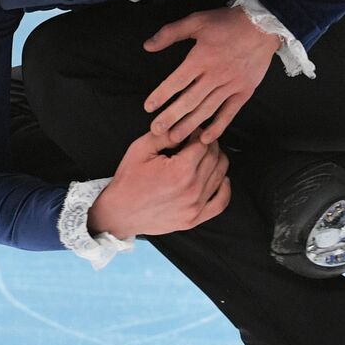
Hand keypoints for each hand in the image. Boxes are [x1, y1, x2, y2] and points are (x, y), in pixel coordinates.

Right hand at [87, 129, 230, 237]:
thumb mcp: (141, 149)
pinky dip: (225, 188)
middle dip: (208, 144)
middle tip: (197, 140)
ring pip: (221, 175)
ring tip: (205, 155)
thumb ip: (166, 134)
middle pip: (214, 157)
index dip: (198, 132)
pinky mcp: (195, 219)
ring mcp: (195, 206)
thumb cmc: (129, 180)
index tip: (191, 131)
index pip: (203, 143)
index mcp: (180, 170)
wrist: (120, 213)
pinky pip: (221, 202)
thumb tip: (186, 126)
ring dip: (217, 161)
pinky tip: (221, 178)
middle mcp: (192, 189)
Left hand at [142, 6, 279, 144]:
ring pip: (207, 109)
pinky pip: (229, 113)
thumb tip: (148, 46)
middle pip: (190, 100)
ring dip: (190, 125)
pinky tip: (206, 138)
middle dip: (171, 117)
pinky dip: (218, 126)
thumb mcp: (197, 20)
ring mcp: (231, 85)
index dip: (162, 95)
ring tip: (175, 138)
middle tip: (156, 130)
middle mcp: (215, 75)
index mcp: (201, 58)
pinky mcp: (244, 92)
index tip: (149, 107)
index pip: (177, 81)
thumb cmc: (228, 22)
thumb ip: (171, 33)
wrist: (264, 25)